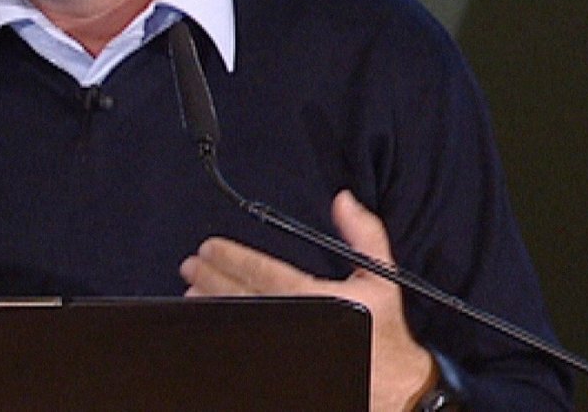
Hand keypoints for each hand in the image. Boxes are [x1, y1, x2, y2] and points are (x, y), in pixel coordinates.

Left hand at [179, 190, 435, 411]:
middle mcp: (301, 323)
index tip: (210, 248)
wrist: (396, 387)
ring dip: (211, 306)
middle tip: (191, 266)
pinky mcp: (283, 371)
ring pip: (239, 325)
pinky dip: (225, 333)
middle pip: (243, 298)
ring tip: (191, 293)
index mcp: (320, 299)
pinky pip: (244, 350)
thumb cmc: (384, 330)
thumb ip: (363, 234)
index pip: (263, 273)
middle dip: (211, 279)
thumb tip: (343, 200)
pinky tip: (210, 325)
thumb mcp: (381, 277)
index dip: (232, 258)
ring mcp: (287, 349)